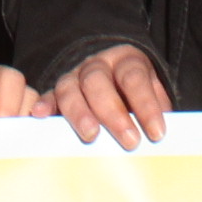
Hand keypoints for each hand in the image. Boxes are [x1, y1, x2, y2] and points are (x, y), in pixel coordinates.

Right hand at [48, 44, 170, 149]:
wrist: (111, 71)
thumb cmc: (135, 91)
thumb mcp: (153, 92)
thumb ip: (157, 109)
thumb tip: (161, 137)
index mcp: (126, 61)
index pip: (134, 78)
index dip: (146, 105)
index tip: (157, 133)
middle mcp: (98, 65)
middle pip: (99, 82)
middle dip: (114, 112)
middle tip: (130, 140)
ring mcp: (74, 76)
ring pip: (71, 88)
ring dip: (80, 112)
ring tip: (91, 136)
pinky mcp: (57, 91)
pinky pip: (48, 95)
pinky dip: (45, 104)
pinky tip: (41, 115)